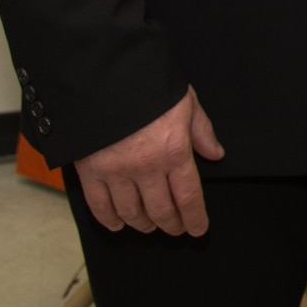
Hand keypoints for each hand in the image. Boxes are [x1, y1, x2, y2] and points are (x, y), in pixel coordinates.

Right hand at [74, 86, 223, 235]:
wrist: (105, 76)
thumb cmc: (148, 86)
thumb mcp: (186, 103)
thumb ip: (201, 132)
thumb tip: (215, 154)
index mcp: (174, 151)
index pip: (189, 197)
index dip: (194, 218)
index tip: (198, 229)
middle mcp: (146, 168)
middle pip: (162, 210)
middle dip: (171, 224)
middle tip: (176, 229)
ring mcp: (116, 172)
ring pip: (132, 212)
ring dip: (143, 224)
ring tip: (150, 226)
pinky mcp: (91, 171)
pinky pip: (100, 205)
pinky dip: (110, 219)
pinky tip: (118, 224)